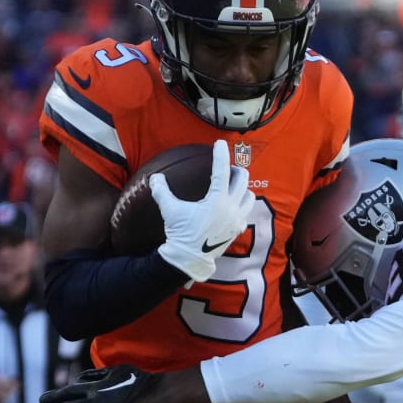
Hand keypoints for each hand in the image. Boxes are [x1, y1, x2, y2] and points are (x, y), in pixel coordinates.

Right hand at [153, 139, 254, 282]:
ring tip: (234, 187)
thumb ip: (162, 191)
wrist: (189, 259)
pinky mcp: (236, 230)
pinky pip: (245, 213)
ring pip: (249, 197)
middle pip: (242, 180)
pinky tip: (234, 207)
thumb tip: (154, 178)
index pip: (222, 170)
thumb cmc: (180, 233)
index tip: (219, 143)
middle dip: (236, 170)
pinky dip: (242, 207)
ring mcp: (236, 220)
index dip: (220, 154)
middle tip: (228, 168)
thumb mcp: (170, 210)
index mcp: (217, 200)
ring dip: (243, 189)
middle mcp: (231, 208)